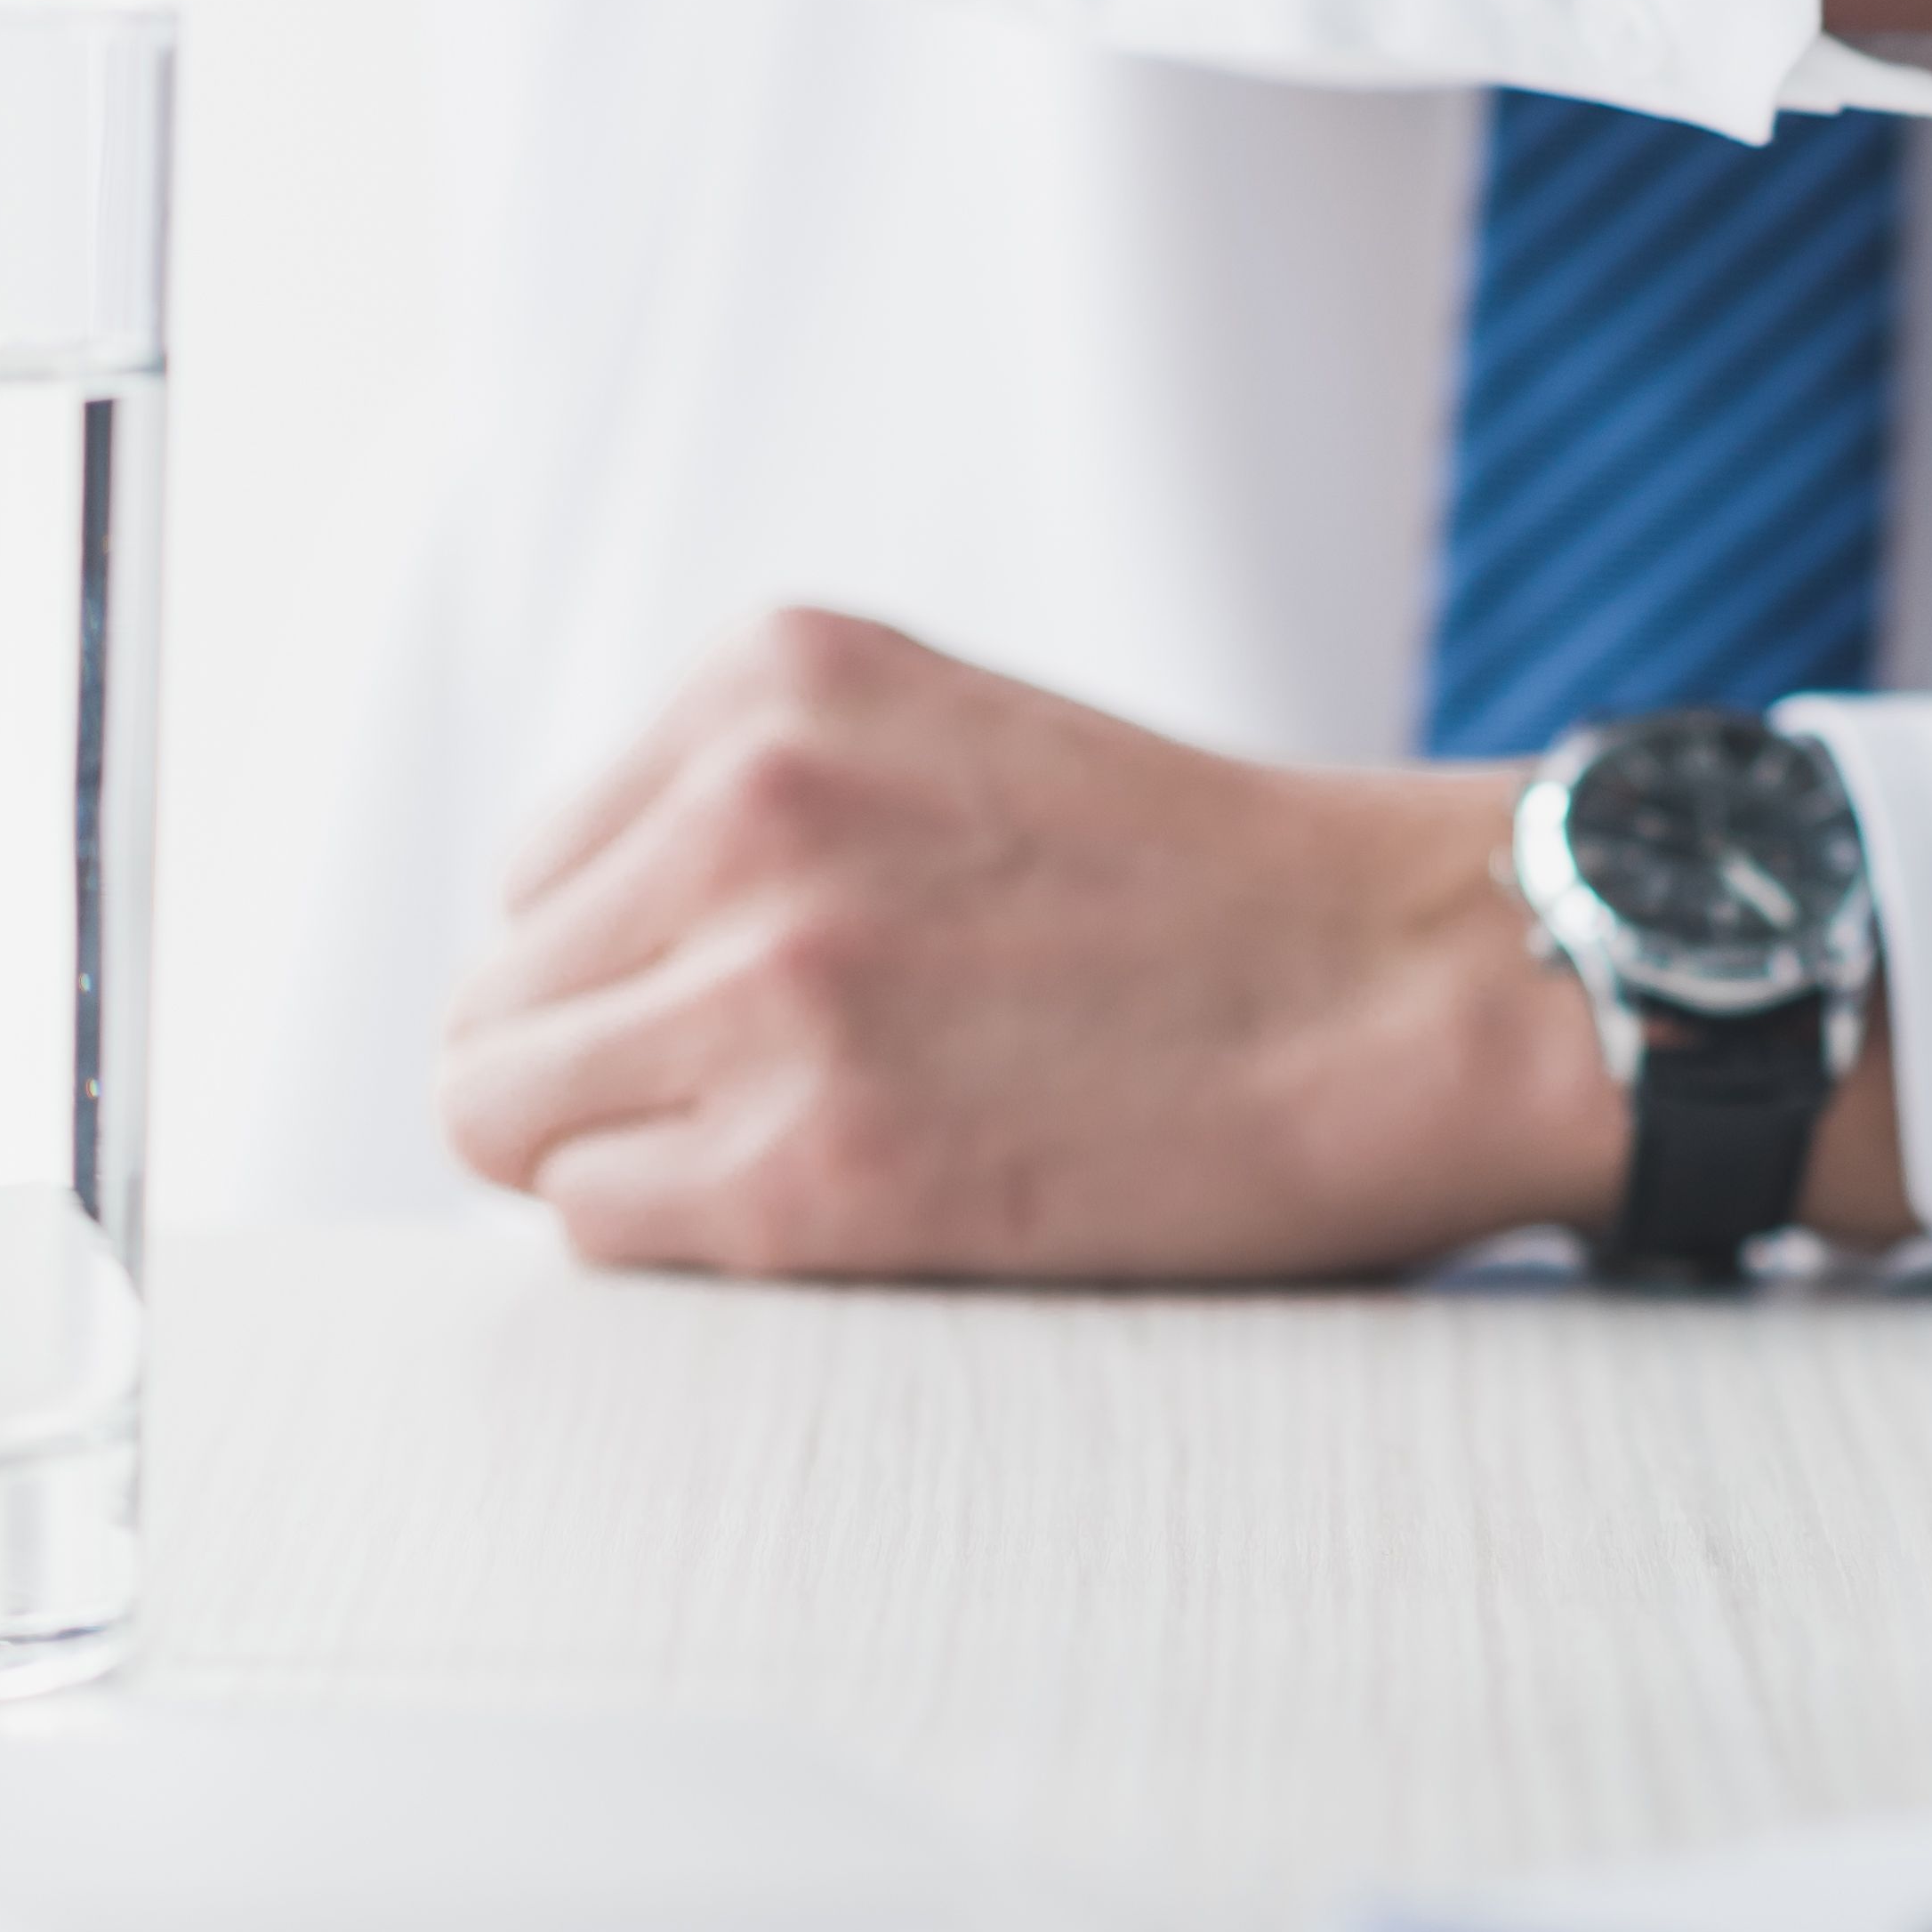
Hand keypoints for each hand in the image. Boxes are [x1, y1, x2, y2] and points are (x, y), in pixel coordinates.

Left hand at [435, 612, 1892, 1281]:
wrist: (1430, 989)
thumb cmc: (1234, 904)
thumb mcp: (965, 754)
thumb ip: (779, 810)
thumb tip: (600, 966)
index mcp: (775, 682)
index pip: (543, 874)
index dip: (634, 976)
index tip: (761, 1022)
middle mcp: (743, 809)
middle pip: (501, 1004)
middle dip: (606, 1077)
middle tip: (773, 1122)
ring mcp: (768, 987)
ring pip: (513, 1122)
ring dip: (644, 1166)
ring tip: (826, 1163)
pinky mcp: (811, 1167)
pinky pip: (604, 1232)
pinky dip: (704, 1249)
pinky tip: (861, 1213)